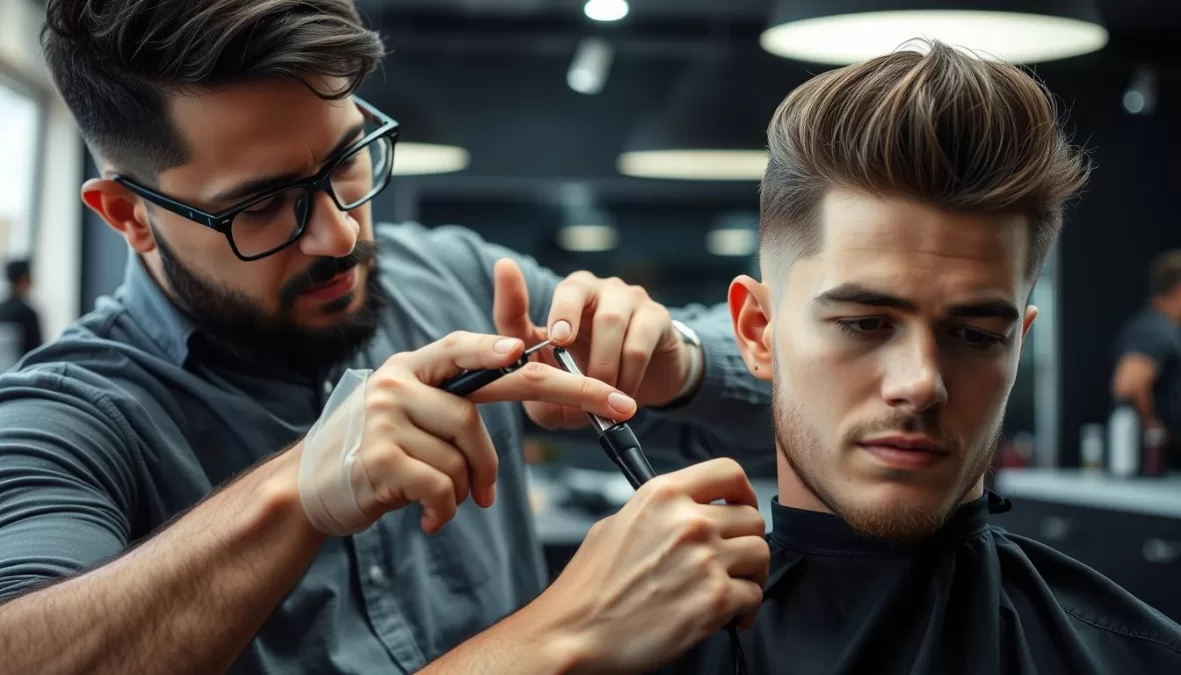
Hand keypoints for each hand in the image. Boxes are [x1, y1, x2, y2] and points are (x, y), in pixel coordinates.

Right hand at [296, 331, 637, 534]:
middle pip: (501, 385)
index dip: (518, 346)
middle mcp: (402, 379)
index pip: (474, 346)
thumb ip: (456, 402)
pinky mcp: (380, 456)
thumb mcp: (411, 414)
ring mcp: (388, 415)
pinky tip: (428, 519)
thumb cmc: (375, 454)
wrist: (307, 491)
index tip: (559, 344)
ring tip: (447, 503)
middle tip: (621, 406)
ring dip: (471, 487)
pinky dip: (446, 510)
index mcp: (416, 365)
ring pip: (472, 452)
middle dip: (573, 392)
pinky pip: (445, 486)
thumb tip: (523, 374)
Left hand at [492, 258, 698, 429]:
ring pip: (610, 321)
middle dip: (564, 315)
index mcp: (559, 302)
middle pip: (575, 287)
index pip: (525, 293)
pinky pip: (638, 344)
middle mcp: (592, 289)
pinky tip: (624, 394)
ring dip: (601, 365)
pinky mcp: (656, 316)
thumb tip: (537, 391)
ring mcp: (627, 298)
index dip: (513, 290)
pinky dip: (628, 375)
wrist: (646, 382)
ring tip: (600, 395)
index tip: (508, 276)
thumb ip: (538, 390)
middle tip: (561, 343)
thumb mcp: (557, 387)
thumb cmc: (591, 377)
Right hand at [529, 458, 769, 673]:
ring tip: (734, 588)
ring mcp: (704, 560)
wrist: (575, 633)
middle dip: (745, 540)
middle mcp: (688, 522)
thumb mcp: (615, 525)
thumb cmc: (589, 587)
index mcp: (663, 495)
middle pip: (752, 518)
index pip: (728, 472)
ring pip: (760, 554)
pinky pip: (754, 596)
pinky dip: (745, 609)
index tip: (742, 505)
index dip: (743, 491)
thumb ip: (657, 512)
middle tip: (734, 559)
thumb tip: (684, 514)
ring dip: (750, 574)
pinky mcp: (714, 601)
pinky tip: (728, 616)